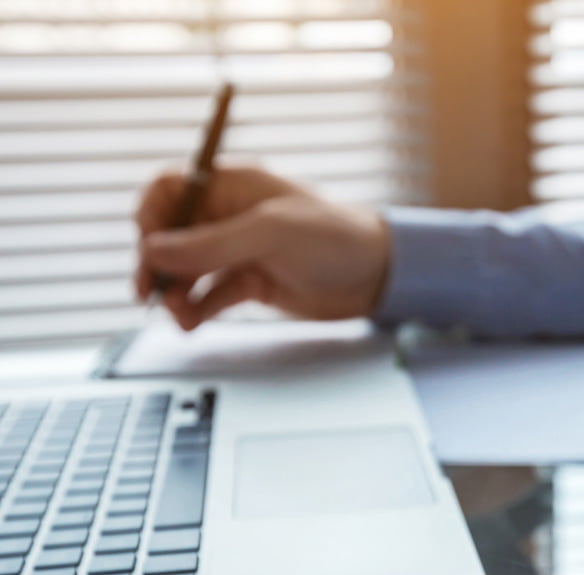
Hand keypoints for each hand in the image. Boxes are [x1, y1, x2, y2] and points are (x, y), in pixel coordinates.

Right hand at [135, 165, 390, 330]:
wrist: (379, 276)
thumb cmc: (335, 237)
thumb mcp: (270, 234)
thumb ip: (211, 244)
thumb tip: (152, 251)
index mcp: (233, 186)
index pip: (171, 190)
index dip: (152, 217)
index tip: (148, 248)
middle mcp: (231, 216)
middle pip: (173, 235)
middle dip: (158, 264)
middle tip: (150, 294)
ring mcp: (241, 251)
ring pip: (190, 270)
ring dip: (177, 292)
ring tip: (178, 316)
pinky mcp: (253, 283)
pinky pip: (212, 295)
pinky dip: (198, 309)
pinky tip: (191, 324)